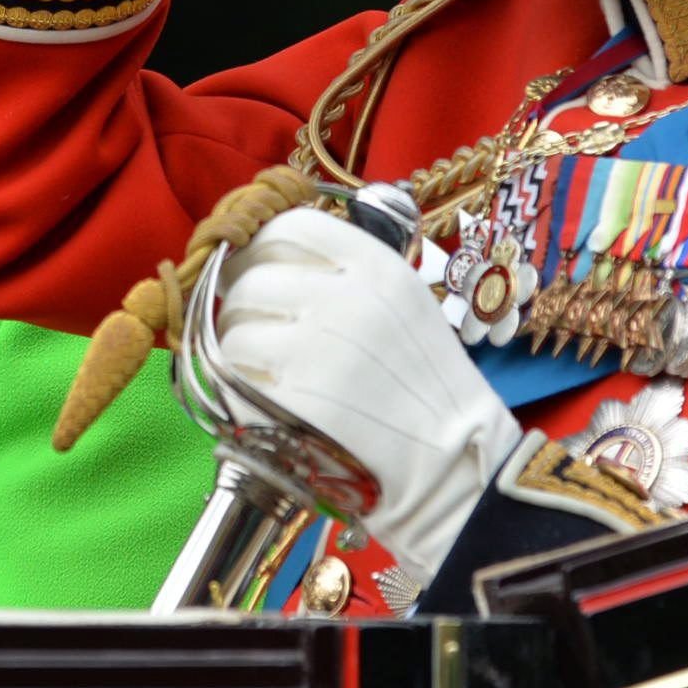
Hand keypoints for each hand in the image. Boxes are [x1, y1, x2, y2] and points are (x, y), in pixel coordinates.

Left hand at [210, 204, 516, 580]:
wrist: (453, 461)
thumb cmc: (425, 382)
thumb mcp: (401, 301)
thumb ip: (343, 272)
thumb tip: (265, 256)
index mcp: (376, 265)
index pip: (288, 226)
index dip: (261, 247)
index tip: (256, 269)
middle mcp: (344, 297)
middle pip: (251, 278)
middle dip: (246, 304)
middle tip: (261, 329)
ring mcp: (315, 346)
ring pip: (234, 326)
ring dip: (241, 346)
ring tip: (269, 369)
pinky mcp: (293, 396)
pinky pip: (236, 373)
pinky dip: (242, 385)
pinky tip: (270, 397)